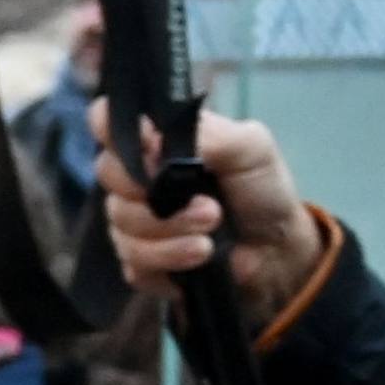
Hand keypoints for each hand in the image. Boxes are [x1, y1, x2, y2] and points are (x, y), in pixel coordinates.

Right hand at [93, 101, 324, 321]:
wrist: (277, 251)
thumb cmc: (263, 191)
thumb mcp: (251, 147)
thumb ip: (207, 134)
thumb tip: (152, 141)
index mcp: (158, 142)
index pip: (107, 121)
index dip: (108, 125)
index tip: (142, 140)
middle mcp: (138, 178)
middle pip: (107, 173)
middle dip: (152, 189)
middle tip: (205, 201)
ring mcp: (132, 222)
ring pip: (120, 222)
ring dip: (172, 228)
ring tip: (212, 227)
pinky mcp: (137, 262)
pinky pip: (131, 260)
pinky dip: (168, 258)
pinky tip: (199, 254)